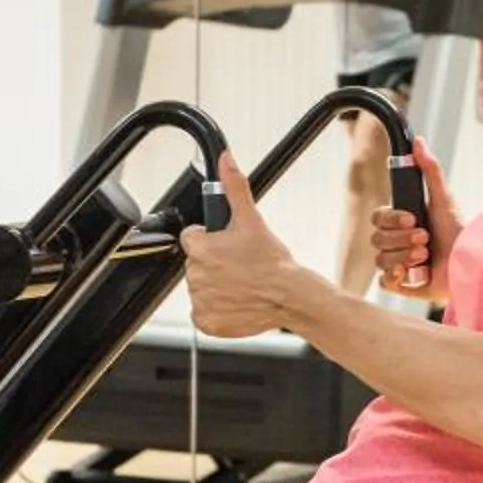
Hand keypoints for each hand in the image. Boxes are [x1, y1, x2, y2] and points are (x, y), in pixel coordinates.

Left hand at [180, 153, 311, 338]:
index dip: (210, 239)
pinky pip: (205, 312)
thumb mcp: (252, 219)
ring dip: (216, 285)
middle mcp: (195, 275)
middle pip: (197, 263)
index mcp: (200, 248)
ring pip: (202, 287)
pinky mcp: (207, 321)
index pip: (192, 238)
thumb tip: (226, 160)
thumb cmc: (272, 261)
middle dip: (214, 262)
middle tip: (238, 264)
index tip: (227, 245)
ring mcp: (200, 300)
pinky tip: (237, 300)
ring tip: (241, 282)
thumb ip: (234, 186)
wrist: (290, 296)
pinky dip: (218, 309)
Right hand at [368, 146, 460, 294]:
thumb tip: (418, 140)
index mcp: (402, 224)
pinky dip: (395, 277)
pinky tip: (412, 273)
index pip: (378, 218)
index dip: (392, 219)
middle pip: (377, 239)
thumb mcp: (444, 199)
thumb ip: (430, 170)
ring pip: (380, 259)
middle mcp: (397, 243)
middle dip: (403, 239)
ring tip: (426, 257)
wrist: (470, 264)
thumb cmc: (458, 231)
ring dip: (405, 257)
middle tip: (426, 239)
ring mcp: (398, 265)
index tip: (413, 218)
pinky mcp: (402, 285)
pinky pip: (384, 282)